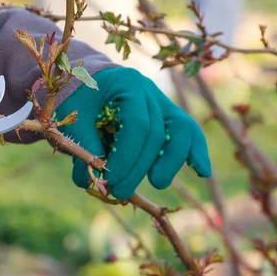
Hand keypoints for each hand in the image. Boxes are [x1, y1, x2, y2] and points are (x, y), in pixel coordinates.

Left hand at [56, 67, 210, 199]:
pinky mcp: (169, 117)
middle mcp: (150, 92)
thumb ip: (83, 145)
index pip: (136, 124)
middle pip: (157, 133)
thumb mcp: (74, 117)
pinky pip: (189, 132)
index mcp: (127, 84)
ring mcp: (163, 103)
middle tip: (121, 191)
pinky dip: (195, 152)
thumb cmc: (80, 99)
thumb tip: (90, 180)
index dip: (126, 157)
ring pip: (182, 130)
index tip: (112, 180)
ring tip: (157, 183)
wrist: (90, 84)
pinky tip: (202, 172)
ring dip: (172, 161)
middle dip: (139, 167)